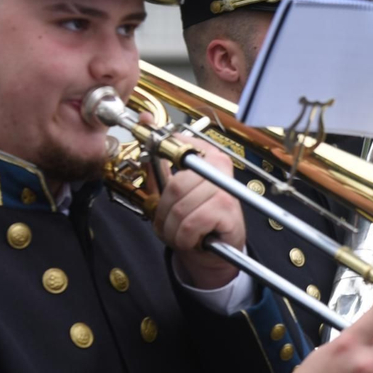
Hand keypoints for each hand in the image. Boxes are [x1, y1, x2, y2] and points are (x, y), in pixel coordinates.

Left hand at [152, 137, 245, 289]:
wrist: (217, 251)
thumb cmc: (196, 218)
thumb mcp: (175, 191)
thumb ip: (158, 162)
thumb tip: (146, 121)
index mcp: (208, 155)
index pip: (180, 146)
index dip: (164, 153)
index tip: (158, 164)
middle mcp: (219, 167)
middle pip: (175, 185)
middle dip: (165, 212)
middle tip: (170, 222)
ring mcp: (225, 188)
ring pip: (180, 208)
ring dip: (173, 229)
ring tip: (180, 233)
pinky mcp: (226, 210)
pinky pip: (191, 224)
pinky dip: (184, 238)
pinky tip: (192, 239)